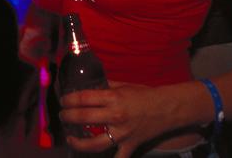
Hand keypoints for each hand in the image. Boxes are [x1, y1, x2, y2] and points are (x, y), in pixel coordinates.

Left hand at [60, 82, 179, 157]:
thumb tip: (88, 87)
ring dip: (78, 142)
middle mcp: (116, 116)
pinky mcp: (130, 145)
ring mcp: (122, 134)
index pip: (83, 98)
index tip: (63, 100)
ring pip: (94, 144)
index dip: (69, 99)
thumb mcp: (123, 85)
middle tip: (63, 115)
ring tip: (70, 138)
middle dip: (67, 116)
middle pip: (83, 118)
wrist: (168, 108)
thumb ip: (105, 87)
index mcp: (113, 98)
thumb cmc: (145, 94)